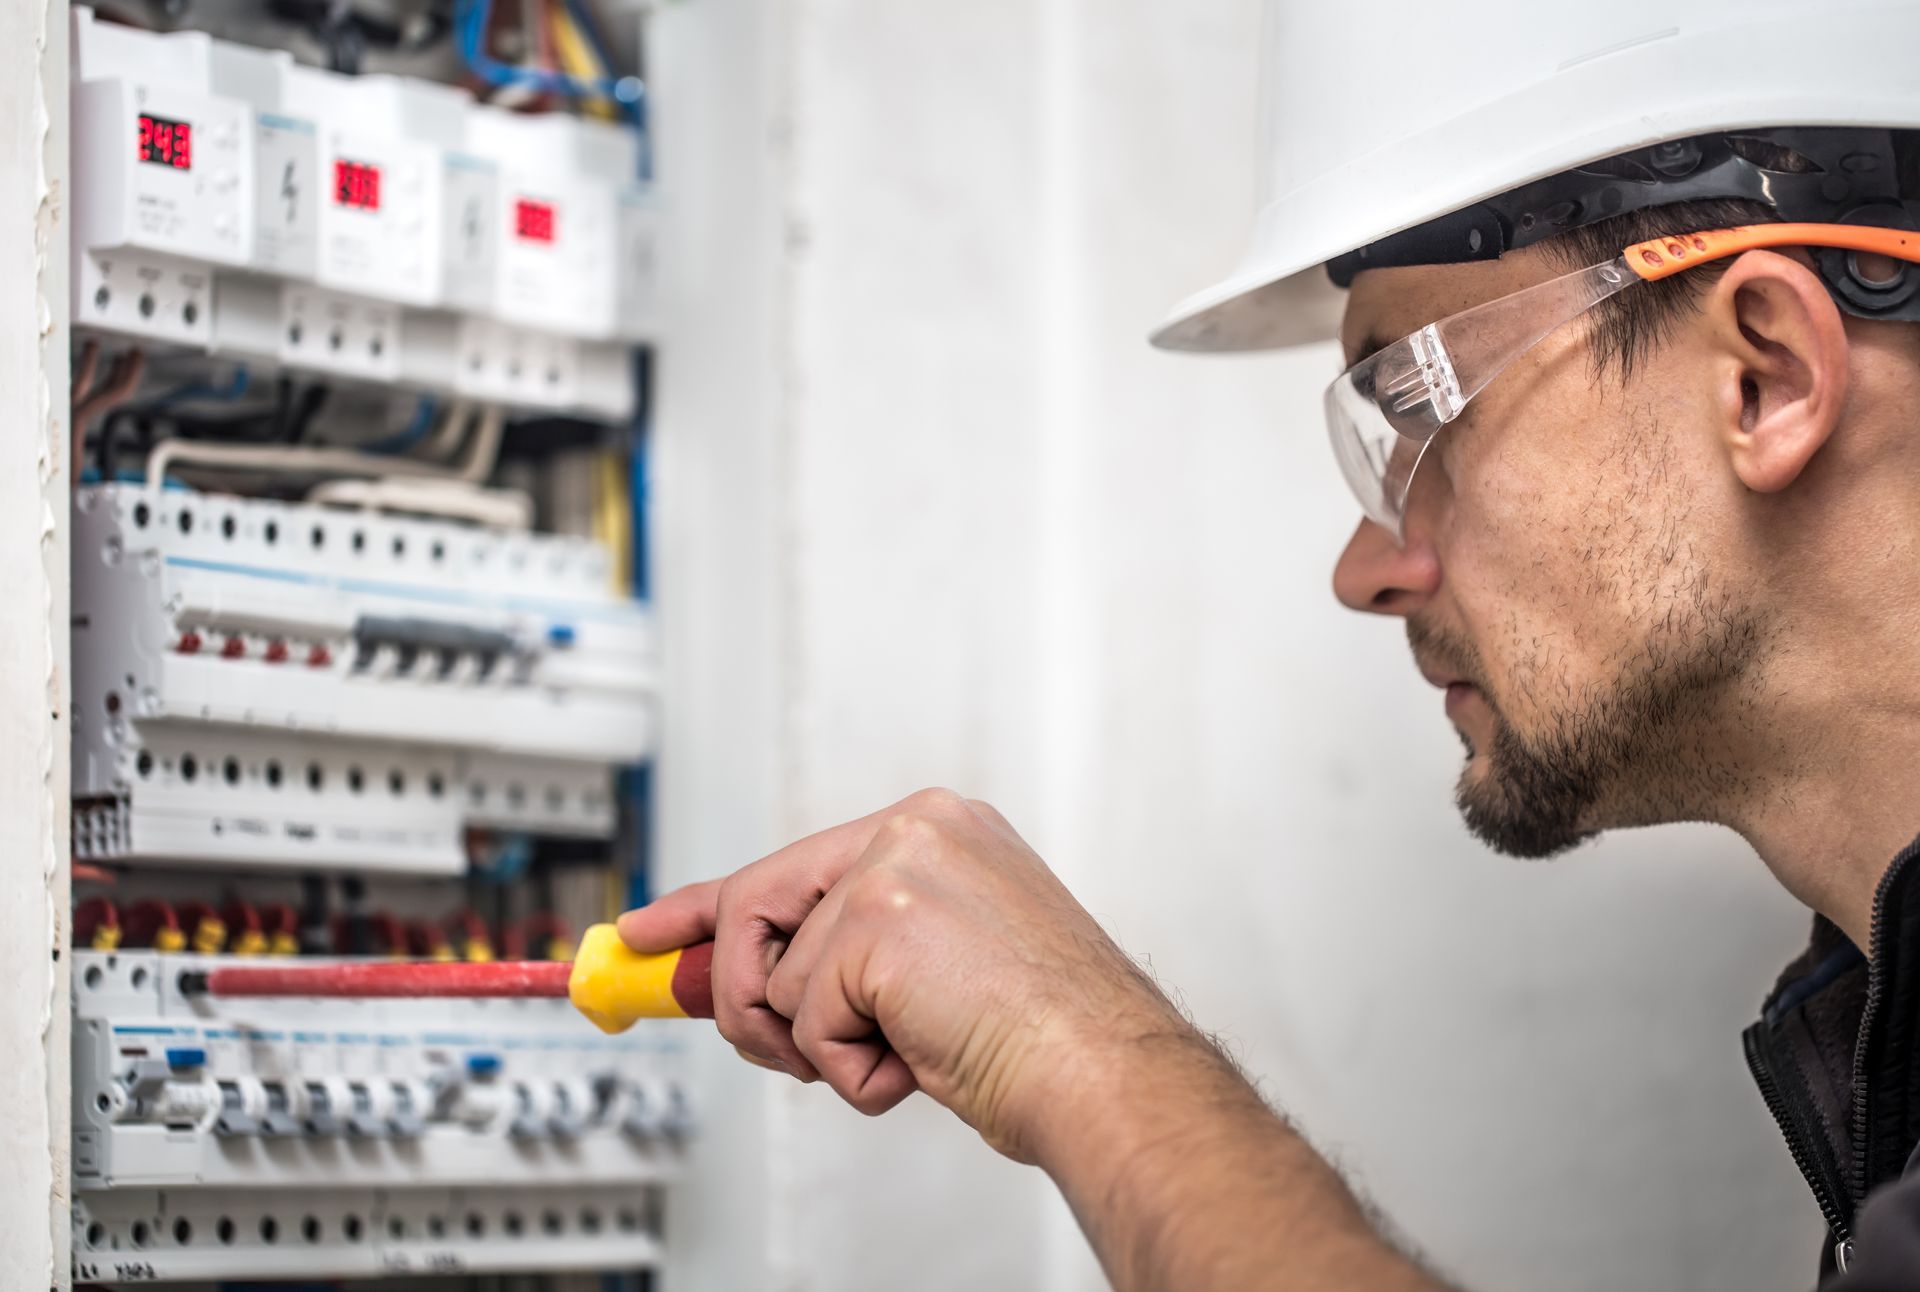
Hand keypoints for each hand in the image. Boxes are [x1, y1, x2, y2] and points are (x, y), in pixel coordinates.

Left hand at [617, 788, 1190, 1161]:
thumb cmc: (1041, 1035)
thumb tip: (759, 985)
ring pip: (777, 977)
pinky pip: (803, 1019)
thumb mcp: (940, 964)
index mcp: (935, 830)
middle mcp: (911, 830)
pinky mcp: (877, 925)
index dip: (708, 904)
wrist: (1106, 1072)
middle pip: (756, 907)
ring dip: (826, 1042)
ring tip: (909, 1048)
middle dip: (736, 993)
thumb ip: (857, 949)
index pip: (792, 862)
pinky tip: (918, 1061)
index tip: (648, 932)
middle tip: (769, 1047)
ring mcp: (893, 870)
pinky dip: (849, 1069)